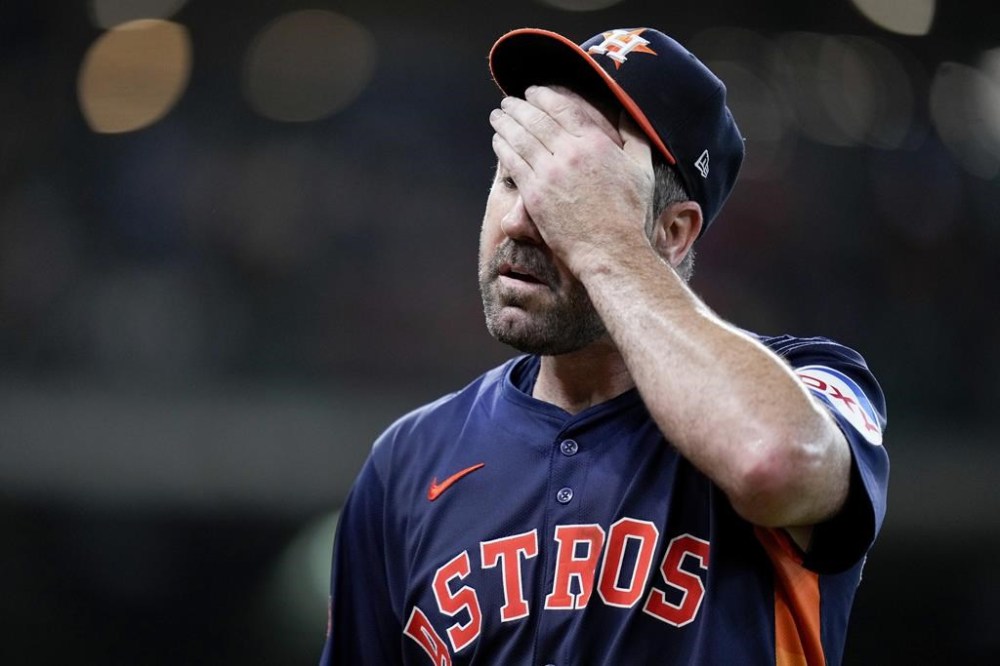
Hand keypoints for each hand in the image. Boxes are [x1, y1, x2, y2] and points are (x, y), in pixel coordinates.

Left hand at [489, 85, 656, 277]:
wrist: (610, 249)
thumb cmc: (629, 213)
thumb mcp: (642, 169)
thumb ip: (635, 137)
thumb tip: (629, 112)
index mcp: (595, 143)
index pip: (562, 107)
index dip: (543, 96)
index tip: (533, 92)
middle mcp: (570, 153)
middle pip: (536, 119)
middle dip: (518, 106)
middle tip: (508, 101)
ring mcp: (549, 173)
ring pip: (520, 138)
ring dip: (506, 123)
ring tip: (497, 115)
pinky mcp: (534, 194)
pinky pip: (513, 162)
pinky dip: (503, 147)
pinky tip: (497, 140)